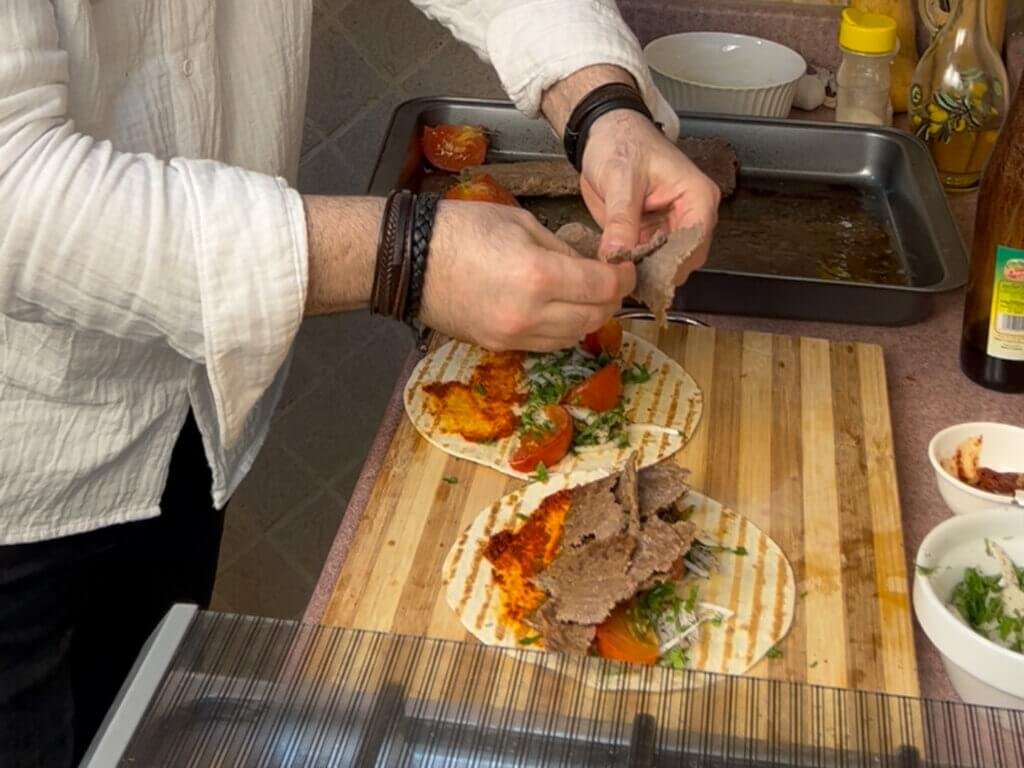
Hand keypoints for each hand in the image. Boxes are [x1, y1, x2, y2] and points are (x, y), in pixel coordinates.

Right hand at [420, 201, 634, 351]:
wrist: (411, 260)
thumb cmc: (460, 230)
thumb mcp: (520, 223)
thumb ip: (561, 250)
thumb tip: (587, 268)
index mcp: (540, 275)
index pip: (603, 287)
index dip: (623, 278)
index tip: (625, 269)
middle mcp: (531, 314)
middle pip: (593, 318)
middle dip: (610, 300)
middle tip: (609, 282)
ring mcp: (514, 335)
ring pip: (572, 337)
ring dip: (586, 318)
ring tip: (583, 296)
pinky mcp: (499, 346)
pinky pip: (545, 345)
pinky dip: (560, 330)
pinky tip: (556, 311)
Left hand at [580, 110, 719, 283]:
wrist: (603, 135)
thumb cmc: (622, 142)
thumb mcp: (620, 179)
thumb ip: (621, 220)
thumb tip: (617, 255)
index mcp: (697, 196)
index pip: (695, 242)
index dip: (671, 263)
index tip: (643, 274)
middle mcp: (691, 216)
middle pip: (684, 260)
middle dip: (656, 272)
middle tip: (626, 277)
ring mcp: (671, 228)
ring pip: (665, 266)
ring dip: (643, 273)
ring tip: (618, 273)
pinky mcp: (651, 236)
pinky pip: (646, 262)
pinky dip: (632, 268)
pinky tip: (615, 268)